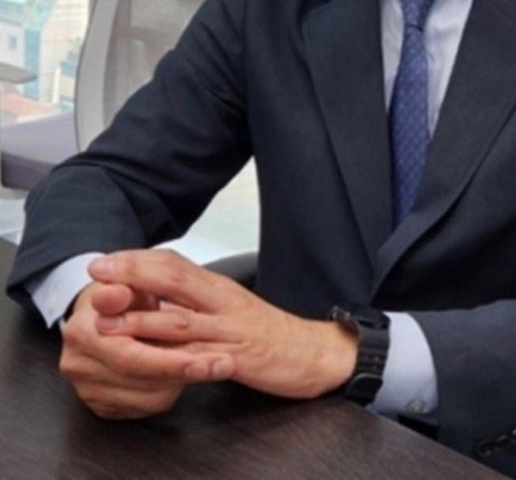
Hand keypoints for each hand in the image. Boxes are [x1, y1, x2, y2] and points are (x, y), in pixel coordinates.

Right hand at [60, 279, 233, 419]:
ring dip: (181, 380)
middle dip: (186, 370)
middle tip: (224, 365)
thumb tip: (115, 292)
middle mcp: (79, 364)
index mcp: (83, 331)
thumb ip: (127, 283)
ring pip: (146, 395)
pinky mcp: (101, 404)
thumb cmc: (124, 294)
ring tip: (208, 362)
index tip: (207, 358)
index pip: (130, 353)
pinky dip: (168, 390)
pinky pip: (145, 406)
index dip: (171, 359)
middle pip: (140, 376)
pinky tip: (182, 373)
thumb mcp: (131, 278)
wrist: (101, 312)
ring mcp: (88, 388)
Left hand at [89, 249, 356, 399]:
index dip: (138, 259)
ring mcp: (229, 329)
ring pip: (180, 317)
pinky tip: (151, 359)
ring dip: (141, 317)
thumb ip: (197, 299)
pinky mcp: (238, 357)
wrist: (313, 351)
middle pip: (174, 278)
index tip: (106, 258)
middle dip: (132, 274)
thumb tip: (157, 293)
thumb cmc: (268, 331)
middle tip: (99, 271)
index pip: (174, 263)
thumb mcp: (230, 307)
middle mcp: (222, 301)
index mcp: (218, 288)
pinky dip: (171, 357)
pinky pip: (200, 357)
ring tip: (107, 318)